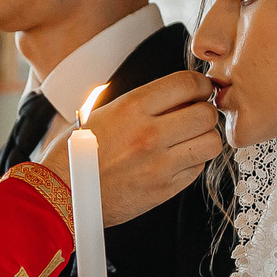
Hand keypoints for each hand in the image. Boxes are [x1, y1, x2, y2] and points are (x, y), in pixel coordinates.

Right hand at [85, 73, 222, 223]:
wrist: (64, 193)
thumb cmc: (80, 151)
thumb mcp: (104, 112)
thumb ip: (142, 100)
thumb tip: (179, 91)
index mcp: (132, 107)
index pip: (187, 83)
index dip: (201, 85)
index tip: (200, 90)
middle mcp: (149, 133)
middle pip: (206, 113)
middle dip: (206, 111)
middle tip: (196, 115)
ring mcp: (160, 164)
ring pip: (211, 142)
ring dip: (205, 137)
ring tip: (190, 139)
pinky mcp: (165, 189)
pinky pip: (198, 168)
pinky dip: (194, 161)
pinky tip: (178, 159)